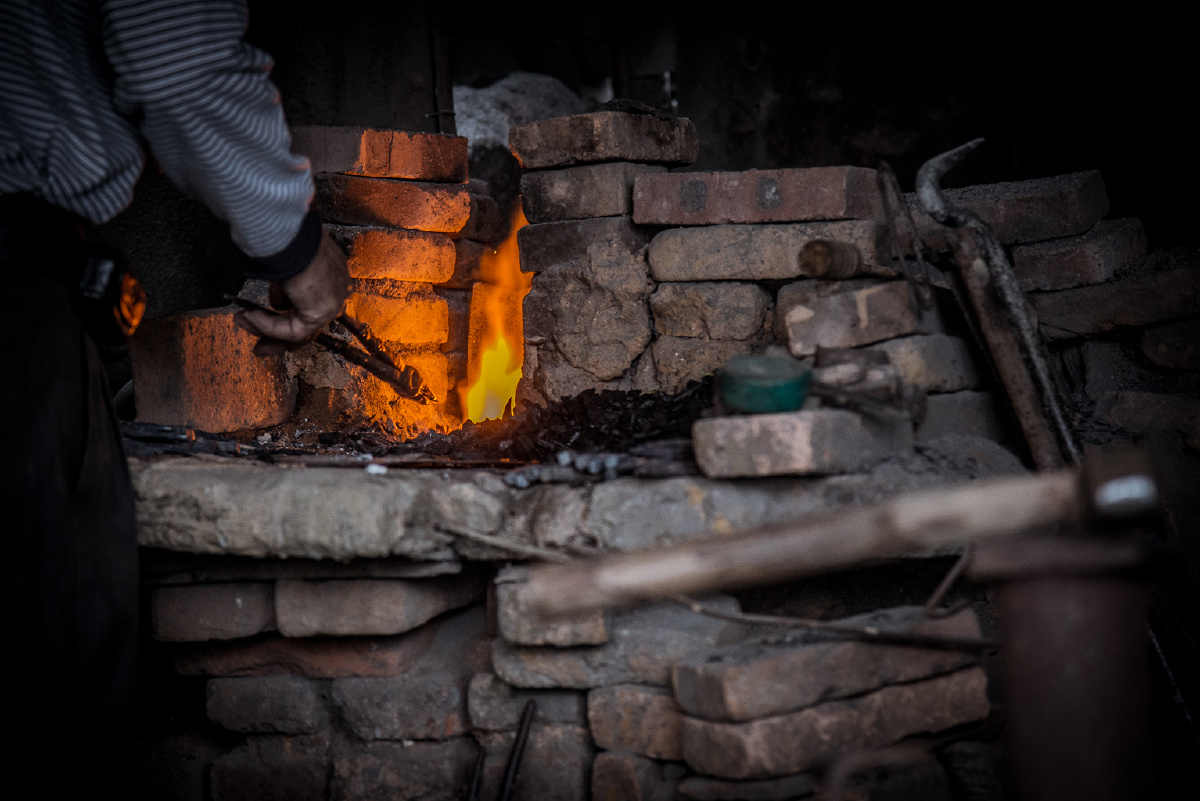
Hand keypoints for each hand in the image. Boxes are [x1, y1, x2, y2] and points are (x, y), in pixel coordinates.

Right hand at [234, 229, 350, 355]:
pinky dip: (268, 326)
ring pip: (298, 328)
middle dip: (278, 336)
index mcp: (331, 271)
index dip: (286, 314)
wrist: (290, 232)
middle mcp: (337, 287)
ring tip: (242, 321)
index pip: (311, 301)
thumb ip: (283, 285)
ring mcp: (332, 300)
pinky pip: (292, 329)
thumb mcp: (284, 262)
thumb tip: (275, 303)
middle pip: (307, 322)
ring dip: (266, 329)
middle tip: (259, 346)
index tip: (265, 318)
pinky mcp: (321, 311)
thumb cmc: (285, 236)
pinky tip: (250, 317)